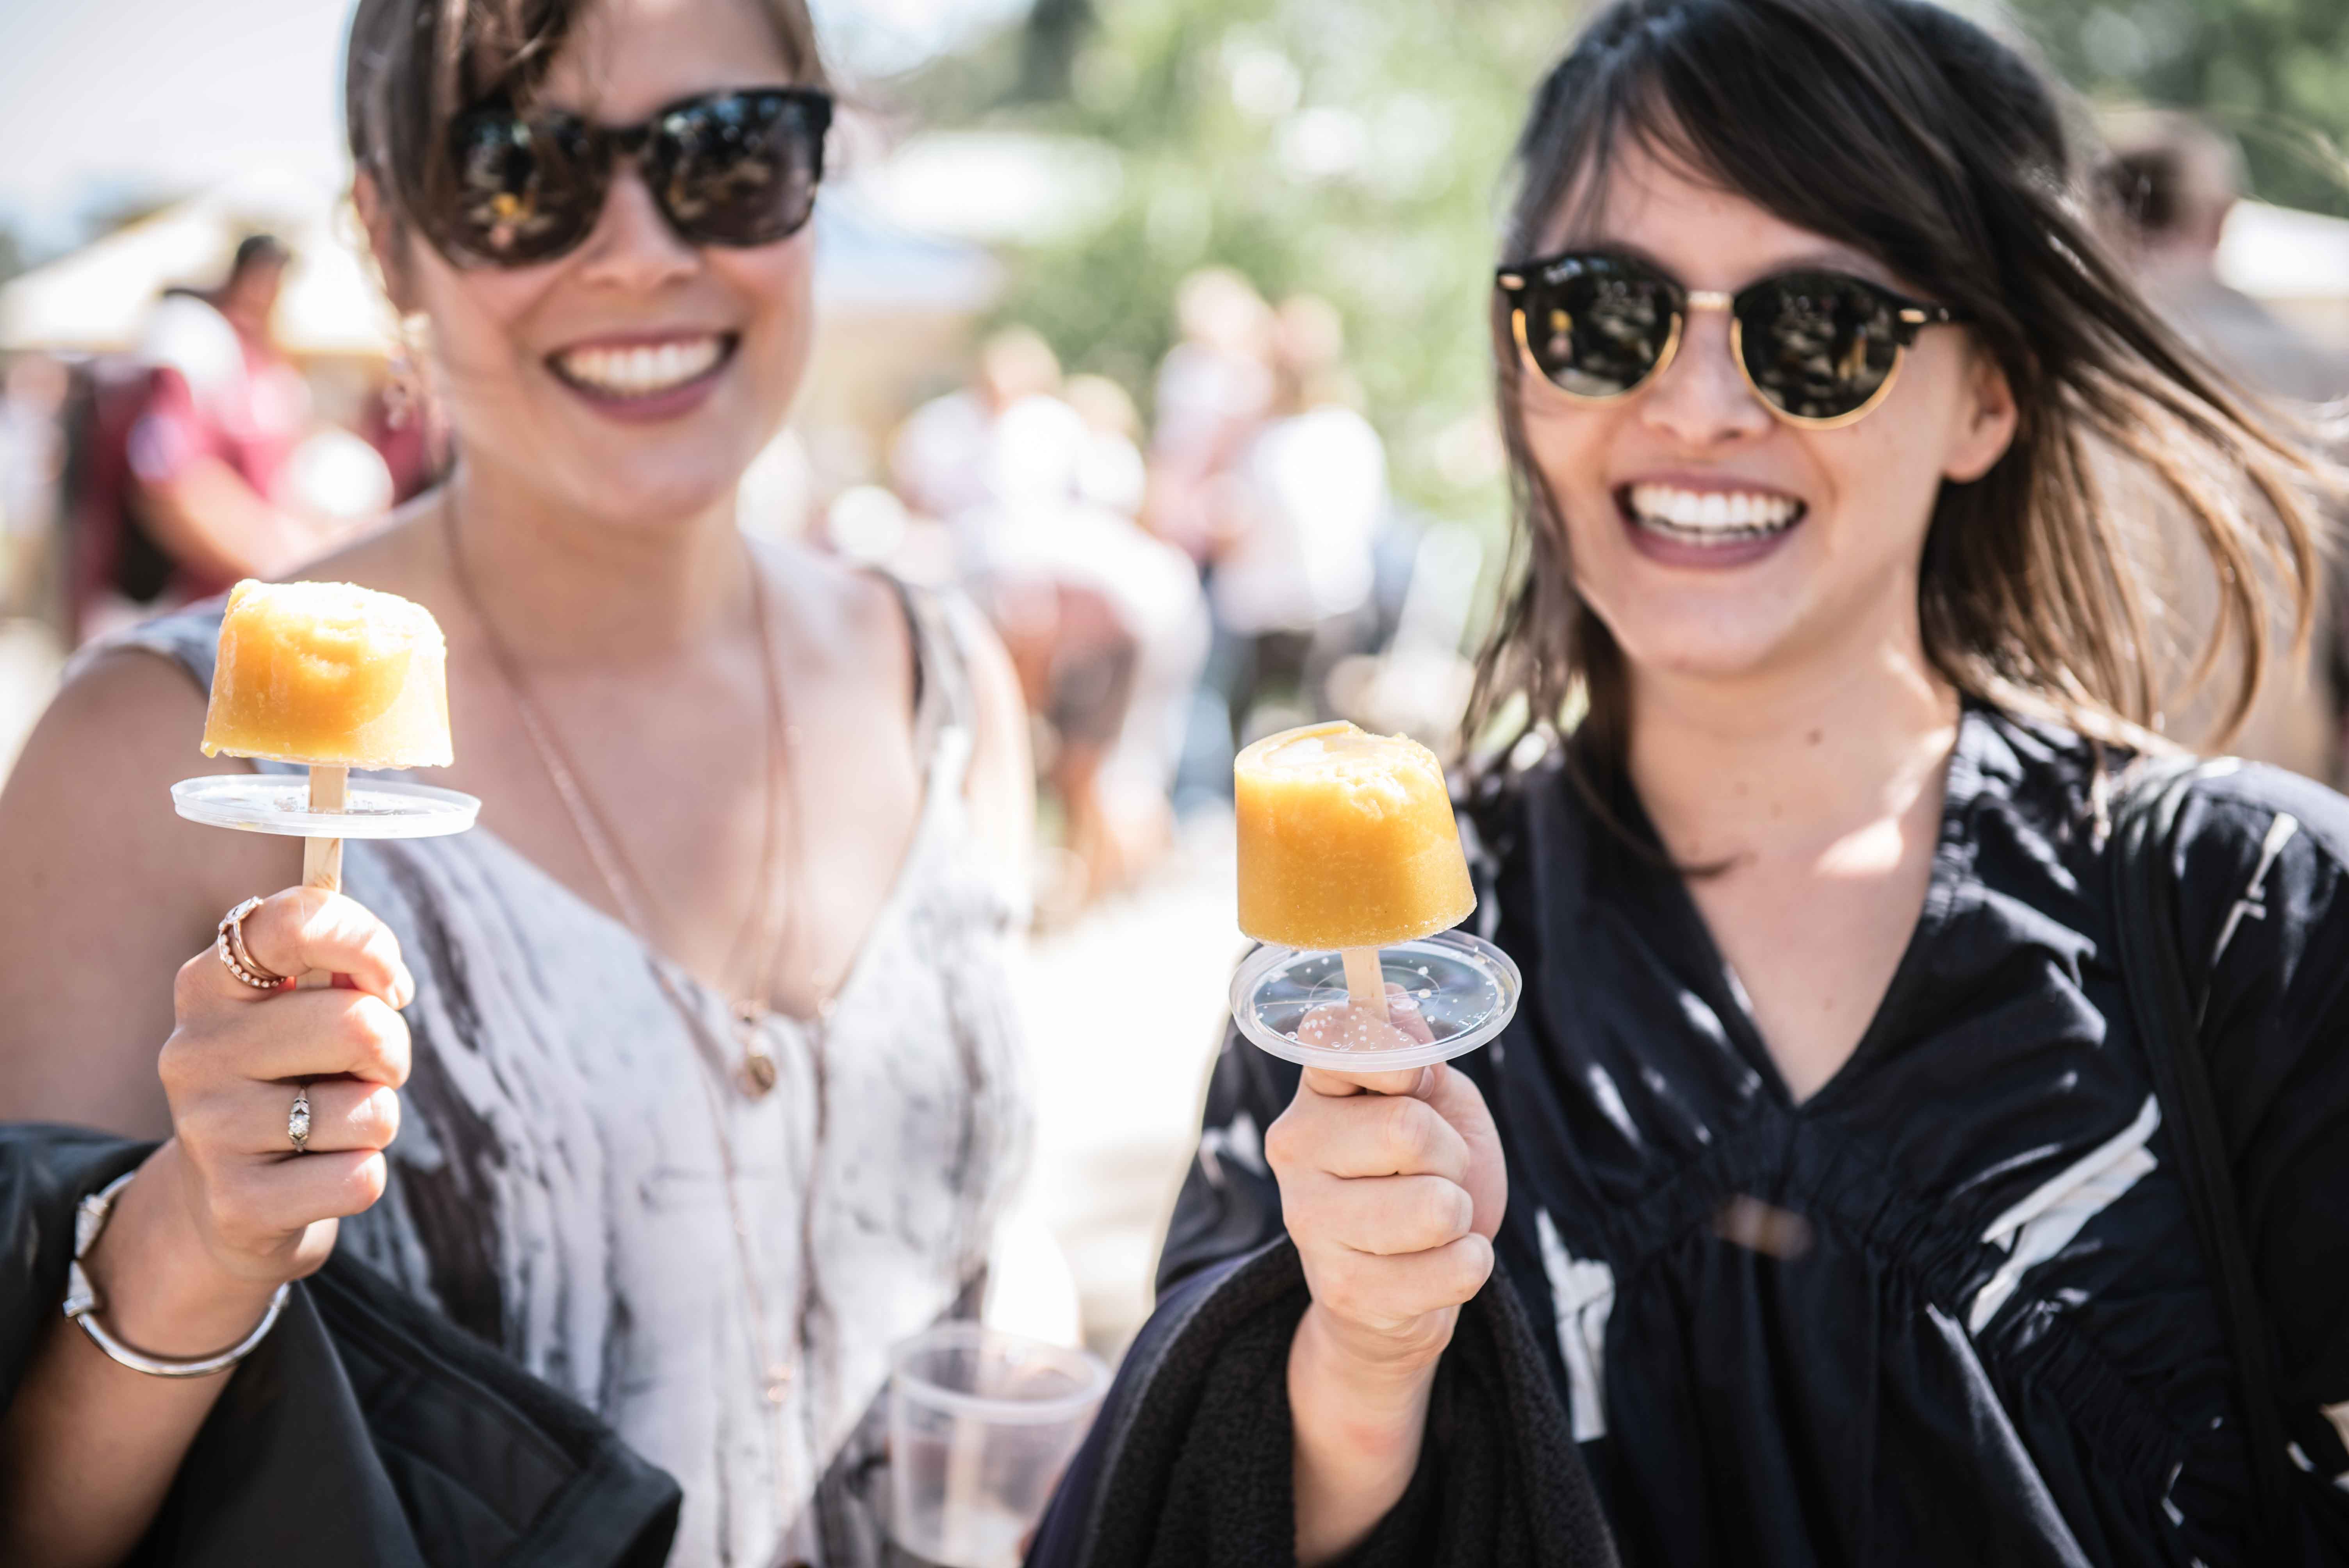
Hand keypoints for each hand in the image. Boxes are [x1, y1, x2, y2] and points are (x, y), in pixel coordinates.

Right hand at [101, 888, 414, 1336]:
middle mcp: (195, 1050)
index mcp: (210, 985)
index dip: (365, 941)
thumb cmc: (293, 1078)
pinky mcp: (237, 1203)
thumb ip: (343, 968)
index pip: (293, 923)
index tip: (387, 979)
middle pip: (358, 1024)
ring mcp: (209, 1128)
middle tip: (365, 1069)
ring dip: (377, 1117)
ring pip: (371, 1108)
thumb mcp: (306, 1010)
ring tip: (331, 1125)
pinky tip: (316, 1175)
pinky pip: (360, 1177)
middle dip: (391, 1050)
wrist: (231, 1199)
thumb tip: (385, 978)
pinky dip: (360, 1175)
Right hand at [1267, 985, 1507, 1377]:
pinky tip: (1438, 1264)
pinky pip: (1453, 1270)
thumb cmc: (1426, 1176)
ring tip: (1436, 1221)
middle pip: (1407, 1128)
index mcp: (1316, 1089)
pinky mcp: (1343, 1290)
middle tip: (1438, 1172)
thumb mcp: (1438, 1102)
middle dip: (1452, 1154)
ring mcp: (1308, 1221)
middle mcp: (1293, 1147)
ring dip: (1461, 1215)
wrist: (1408, 1285)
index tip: (1415, 1081)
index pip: (1340, 1038)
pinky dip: (1470, 1265)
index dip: (1401, 1057)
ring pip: (1435, 1207)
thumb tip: (1396, 1003)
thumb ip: (1418, 1055)